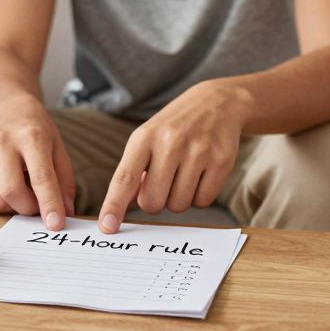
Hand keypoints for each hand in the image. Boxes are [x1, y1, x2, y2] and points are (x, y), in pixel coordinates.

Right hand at [0, 95, 75, 230]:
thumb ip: (64, 181)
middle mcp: (2, 142)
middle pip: (12, 193)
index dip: (49, 204)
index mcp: (31, 136)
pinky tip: (0, 185)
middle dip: (28, 209)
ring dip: (10, 207)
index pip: (41, 177)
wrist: (5, 109)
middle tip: (37, 204)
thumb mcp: (58, 148)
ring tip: (19, 191)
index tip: (56, 225)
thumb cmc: (35, 131)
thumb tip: (65, 212)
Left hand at [97, 82, 244, 233]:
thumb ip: (133, 172)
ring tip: (183, 173)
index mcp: (144, 138)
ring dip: (178, 198)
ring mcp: (198, 152)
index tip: (107, 227)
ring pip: (178, 205)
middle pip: (153, 202)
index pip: (124, 178)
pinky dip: (199, 195)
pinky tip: (200, 173)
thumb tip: (122, 206)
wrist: (216, 103)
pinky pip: (203, 201)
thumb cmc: (173, 127)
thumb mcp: (146, 139)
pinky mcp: (222, 161)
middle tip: (162, 182)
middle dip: (154, 201)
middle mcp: (170, 143)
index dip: (114, 205)